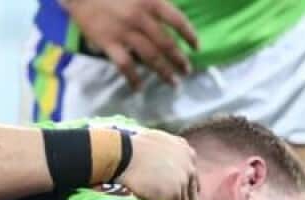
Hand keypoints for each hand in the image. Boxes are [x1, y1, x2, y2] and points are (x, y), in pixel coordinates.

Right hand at [61, 0, 198, 87]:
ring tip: (173, 82)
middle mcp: (140, 18)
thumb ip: (154, 2)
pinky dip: (133, 79)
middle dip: (179, 59)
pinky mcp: (108, 43)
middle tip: (187, 71)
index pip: (177, 20)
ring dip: (164, 72)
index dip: (189, 34)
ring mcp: (124, 32)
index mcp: (150, 1)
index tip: (196, 47)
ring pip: (150, 57)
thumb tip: (169, 18)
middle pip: (166, 43)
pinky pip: (125, 65)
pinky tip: (138, 87)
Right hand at [118, 128, 198, 199]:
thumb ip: (162, 152)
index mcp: (185, 152)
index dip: (186, 196)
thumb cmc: (125, 148)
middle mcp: (188, 166)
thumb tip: (159, 166)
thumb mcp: (152, 142)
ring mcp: (182, 181)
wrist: (117, 153)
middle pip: (192, 197)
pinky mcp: (173, 197)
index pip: (192, 180)